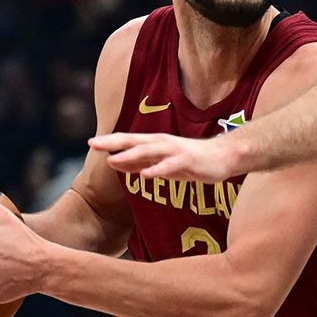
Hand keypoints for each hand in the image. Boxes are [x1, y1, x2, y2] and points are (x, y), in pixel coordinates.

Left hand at [89, 132, 236, 181]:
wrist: (224, 157)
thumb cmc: (191, 160)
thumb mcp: (161, 163)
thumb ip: (140, 162)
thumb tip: (115, 163)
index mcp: (155, 143)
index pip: (128, 141)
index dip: (110, 142)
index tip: (91, 143)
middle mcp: (163, 143)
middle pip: (134, 142)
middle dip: (113, 143)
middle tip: (93, 144)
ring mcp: (175, 151)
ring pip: (150, 152)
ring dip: (130, 155)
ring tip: (113, 160)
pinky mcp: (188, 161)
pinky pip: (170, 166)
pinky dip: (157, 170)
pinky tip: (145, 175)